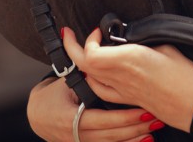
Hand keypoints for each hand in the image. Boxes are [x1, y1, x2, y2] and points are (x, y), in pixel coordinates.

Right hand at [27, 76, 163, 140]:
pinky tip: (142, 141)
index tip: (144, 110)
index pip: (103, 120)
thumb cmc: (51, 96)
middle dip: (136, 127)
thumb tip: (101, 58)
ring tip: (154, 130)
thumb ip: (84, 77)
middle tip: (156, 118)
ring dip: (135, 138)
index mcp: (70, 118)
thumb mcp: (64, 84)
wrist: (37, 116)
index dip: (125, 117)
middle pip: (112, 135)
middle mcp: (76, 136)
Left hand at [62, 27, 192, 131]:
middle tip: (69, 35)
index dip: (89, 39)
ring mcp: (122, 91)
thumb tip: (134, 36)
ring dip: (82, 62)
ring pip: (89, 78)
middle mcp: (121, 76)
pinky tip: (96, 74)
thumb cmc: (185, 79)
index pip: (92, 52)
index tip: (98, 31)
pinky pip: (101, 91)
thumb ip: (145, 40)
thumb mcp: (166, 46)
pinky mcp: (128, 100)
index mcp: (129, 59)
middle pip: (84, 64)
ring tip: (82, 50)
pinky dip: (93, 80)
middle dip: (72, 48)